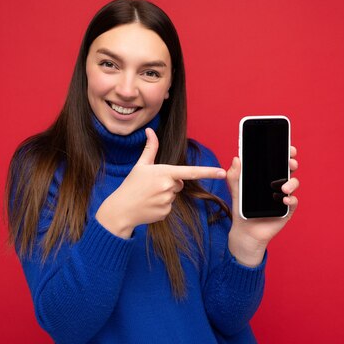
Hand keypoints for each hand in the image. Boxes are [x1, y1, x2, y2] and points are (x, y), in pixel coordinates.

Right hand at [96, 128, 226, 237]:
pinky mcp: (166, 212)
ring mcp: (168, 201)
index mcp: (164, 172)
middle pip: (180, 183)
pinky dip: (161, 205)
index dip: (208, 172)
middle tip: (152, 185)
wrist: (121, 209)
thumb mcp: (140, 165)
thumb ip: (150, 148)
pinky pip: (169, 206)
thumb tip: (150, 131)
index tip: (222, 172)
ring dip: (165, 194)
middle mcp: (168, 187)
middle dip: (170, 183)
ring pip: (174, 195)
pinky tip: (149, 204)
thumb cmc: (130, 185)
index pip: (191, 172)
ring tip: (149, 195)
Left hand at [226, 146, 299, 266]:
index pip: (278, 160)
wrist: (244, 230)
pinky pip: (293, 202)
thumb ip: (234, 176)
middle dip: (292, 162)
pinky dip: (291, 200)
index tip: (288, 146)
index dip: (285, 152)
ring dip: (291, 183)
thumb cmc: (241, 208)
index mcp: (267, 176)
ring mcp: (283, 196)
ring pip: (294, 184)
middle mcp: (278, 184)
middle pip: (289, 169)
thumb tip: (236, 158)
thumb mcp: (235, 190)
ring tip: (283, 188)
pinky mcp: (286, 210)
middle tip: (289, 162)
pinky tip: (284, 199)